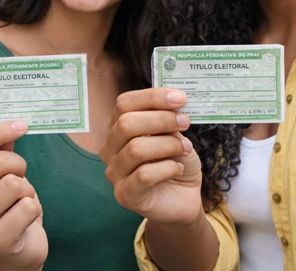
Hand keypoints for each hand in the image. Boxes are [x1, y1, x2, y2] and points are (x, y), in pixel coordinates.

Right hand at [0, 120, 46, 269]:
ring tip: (18, 201)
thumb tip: (12, 123)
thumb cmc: (6, 205)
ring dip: (26, 189)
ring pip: (13, 183)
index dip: (0, 131)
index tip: (22, 125)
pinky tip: (22, 219)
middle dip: (18, 164)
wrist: (14, 250)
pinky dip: (32, 208)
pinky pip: (27, 207)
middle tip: (19, 176)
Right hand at [100, 88, 202, 224]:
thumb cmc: (176, 162)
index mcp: (118, 128)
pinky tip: (178, 168)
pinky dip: (168, 168)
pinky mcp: (124, 195)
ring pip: (136, 149)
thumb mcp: (174, 135)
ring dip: (168, 145)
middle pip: (126, 123)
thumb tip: (173, 102)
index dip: (152, 97)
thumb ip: (168, 120)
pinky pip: (144, 175)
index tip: (180, 98)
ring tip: (185, 148)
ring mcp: (114, 173)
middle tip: (185, 122)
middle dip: (161, 119)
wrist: (183, 198)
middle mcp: (110, 149)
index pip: (124, 103)